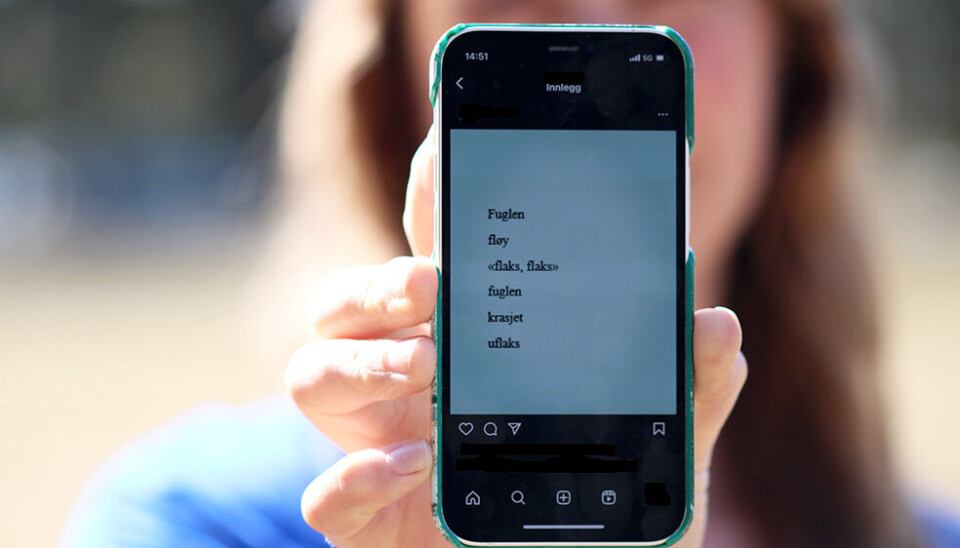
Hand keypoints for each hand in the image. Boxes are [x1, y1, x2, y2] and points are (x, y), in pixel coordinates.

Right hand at [285, 128, 747, 547]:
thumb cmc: (598, 520)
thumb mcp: (660, 454)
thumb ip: (687, 394)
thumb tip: (718, 326)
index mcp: (472, 349)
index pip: (434, 257)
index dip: (427, 199)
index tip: (443, 146)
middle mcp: (413, 387)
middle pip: (346, 303)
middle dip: (378, 282)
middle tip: (433, 288)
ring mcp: (380, 448)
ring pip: (311, 374)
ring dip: (360, 364)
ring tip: (426, 374)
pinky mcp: (368, 520)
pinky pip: (323, 493)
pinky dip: (352, 475)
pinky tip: (414, 468)